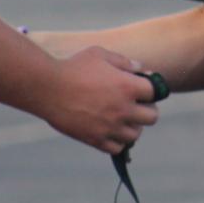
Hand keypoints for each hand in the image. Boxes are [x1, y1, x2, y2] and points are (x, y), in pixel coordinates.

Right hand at [41, 47, 159, 155]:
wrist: (47, 88)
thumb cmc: (73, 67)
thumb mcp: (99, 54)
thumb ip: (123, 61)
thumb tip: (140, 69)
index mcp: (127, 86)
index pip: (156, 92)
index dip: (151, 89)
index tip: (144, 89)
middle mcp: (123, 108)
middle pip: (152, 117)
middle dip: (147, 109)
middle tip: (136, 105)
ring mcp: (111, 127)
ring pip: (136, 135)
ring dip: (132, 127)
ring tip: (121, 119)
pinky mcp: (96, 139)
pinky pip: (117, 148)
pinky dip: (117, 141)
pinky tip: (110, 131)